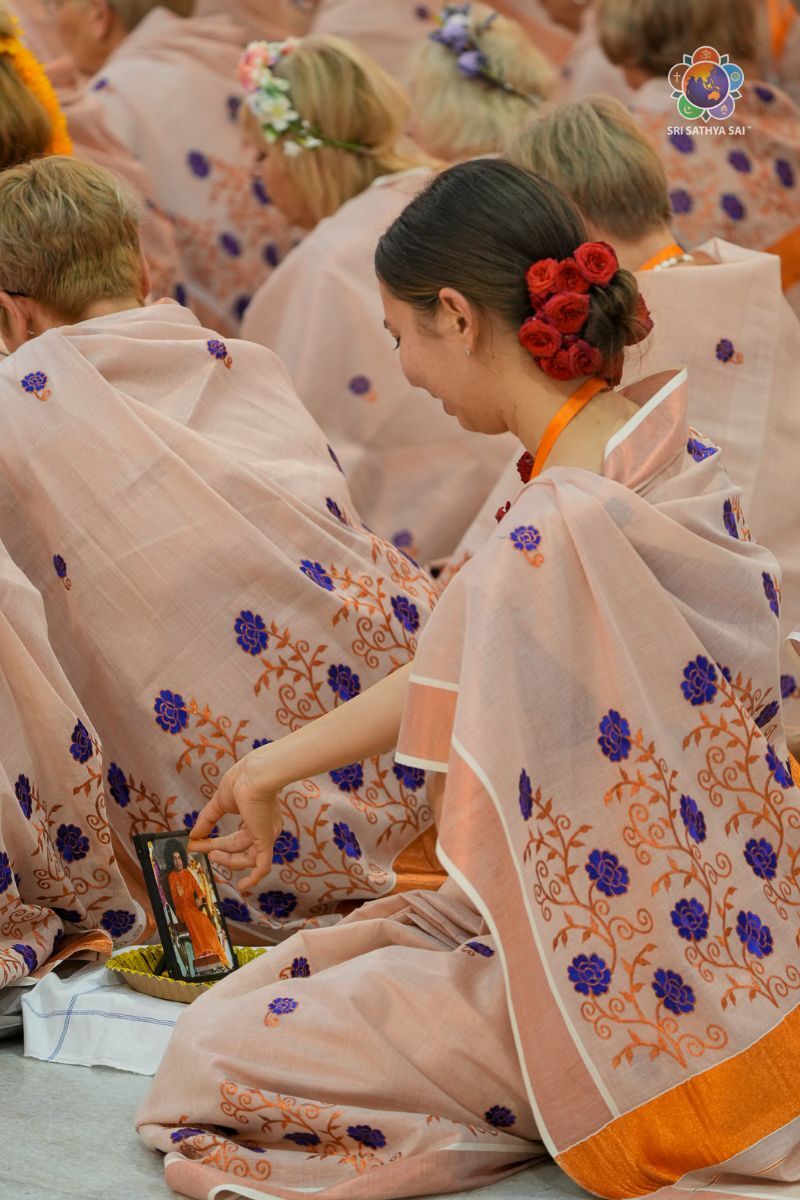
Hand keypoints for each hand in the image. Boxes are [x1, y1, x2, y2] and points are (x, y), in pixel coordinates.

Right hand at [188, 749, 282, 890]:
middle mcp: (264, 827)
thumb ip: (207, 819)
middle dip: (218, 850)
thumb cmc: (241, 781)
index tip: (197, 843)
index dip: (216, 843)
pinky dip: (254, 878)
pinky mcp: (266, 840)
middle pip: (239, 848)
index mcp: (256, 816)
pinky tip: (244, 886)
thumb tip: (193, 835)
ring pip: (247, 858)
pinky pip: (263, 866)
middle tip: (199, 848)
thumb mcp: (220, 802)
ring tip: (211, 854)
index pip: (235, 837)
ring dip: (227, 859)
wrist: (254, 775)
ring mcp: (266, 835)